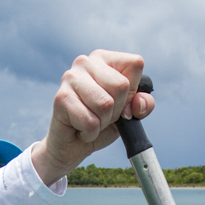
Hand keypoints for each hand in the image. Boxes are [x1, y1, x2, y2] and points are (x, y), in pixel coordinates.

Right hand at [31, 50, 154, 184]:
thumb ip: (143, 105)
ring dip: (102, 123)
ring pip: (105, 104)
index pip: (135, 64)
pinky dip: (90, 132)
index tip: (120, 103)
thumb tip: (139, 102)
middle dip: (116, 110)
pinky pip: (89, 121)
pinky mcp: (61, 97)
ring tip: (91, 121)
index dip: (133, 91)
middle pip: (121, 85)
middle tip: (102, 115)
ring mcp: (71, 77)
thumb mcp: (129, 113)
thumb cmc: (100, 123)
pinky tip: (80, 129)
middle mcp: (86, 62)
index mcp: (105, 59)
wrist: (72, 146)